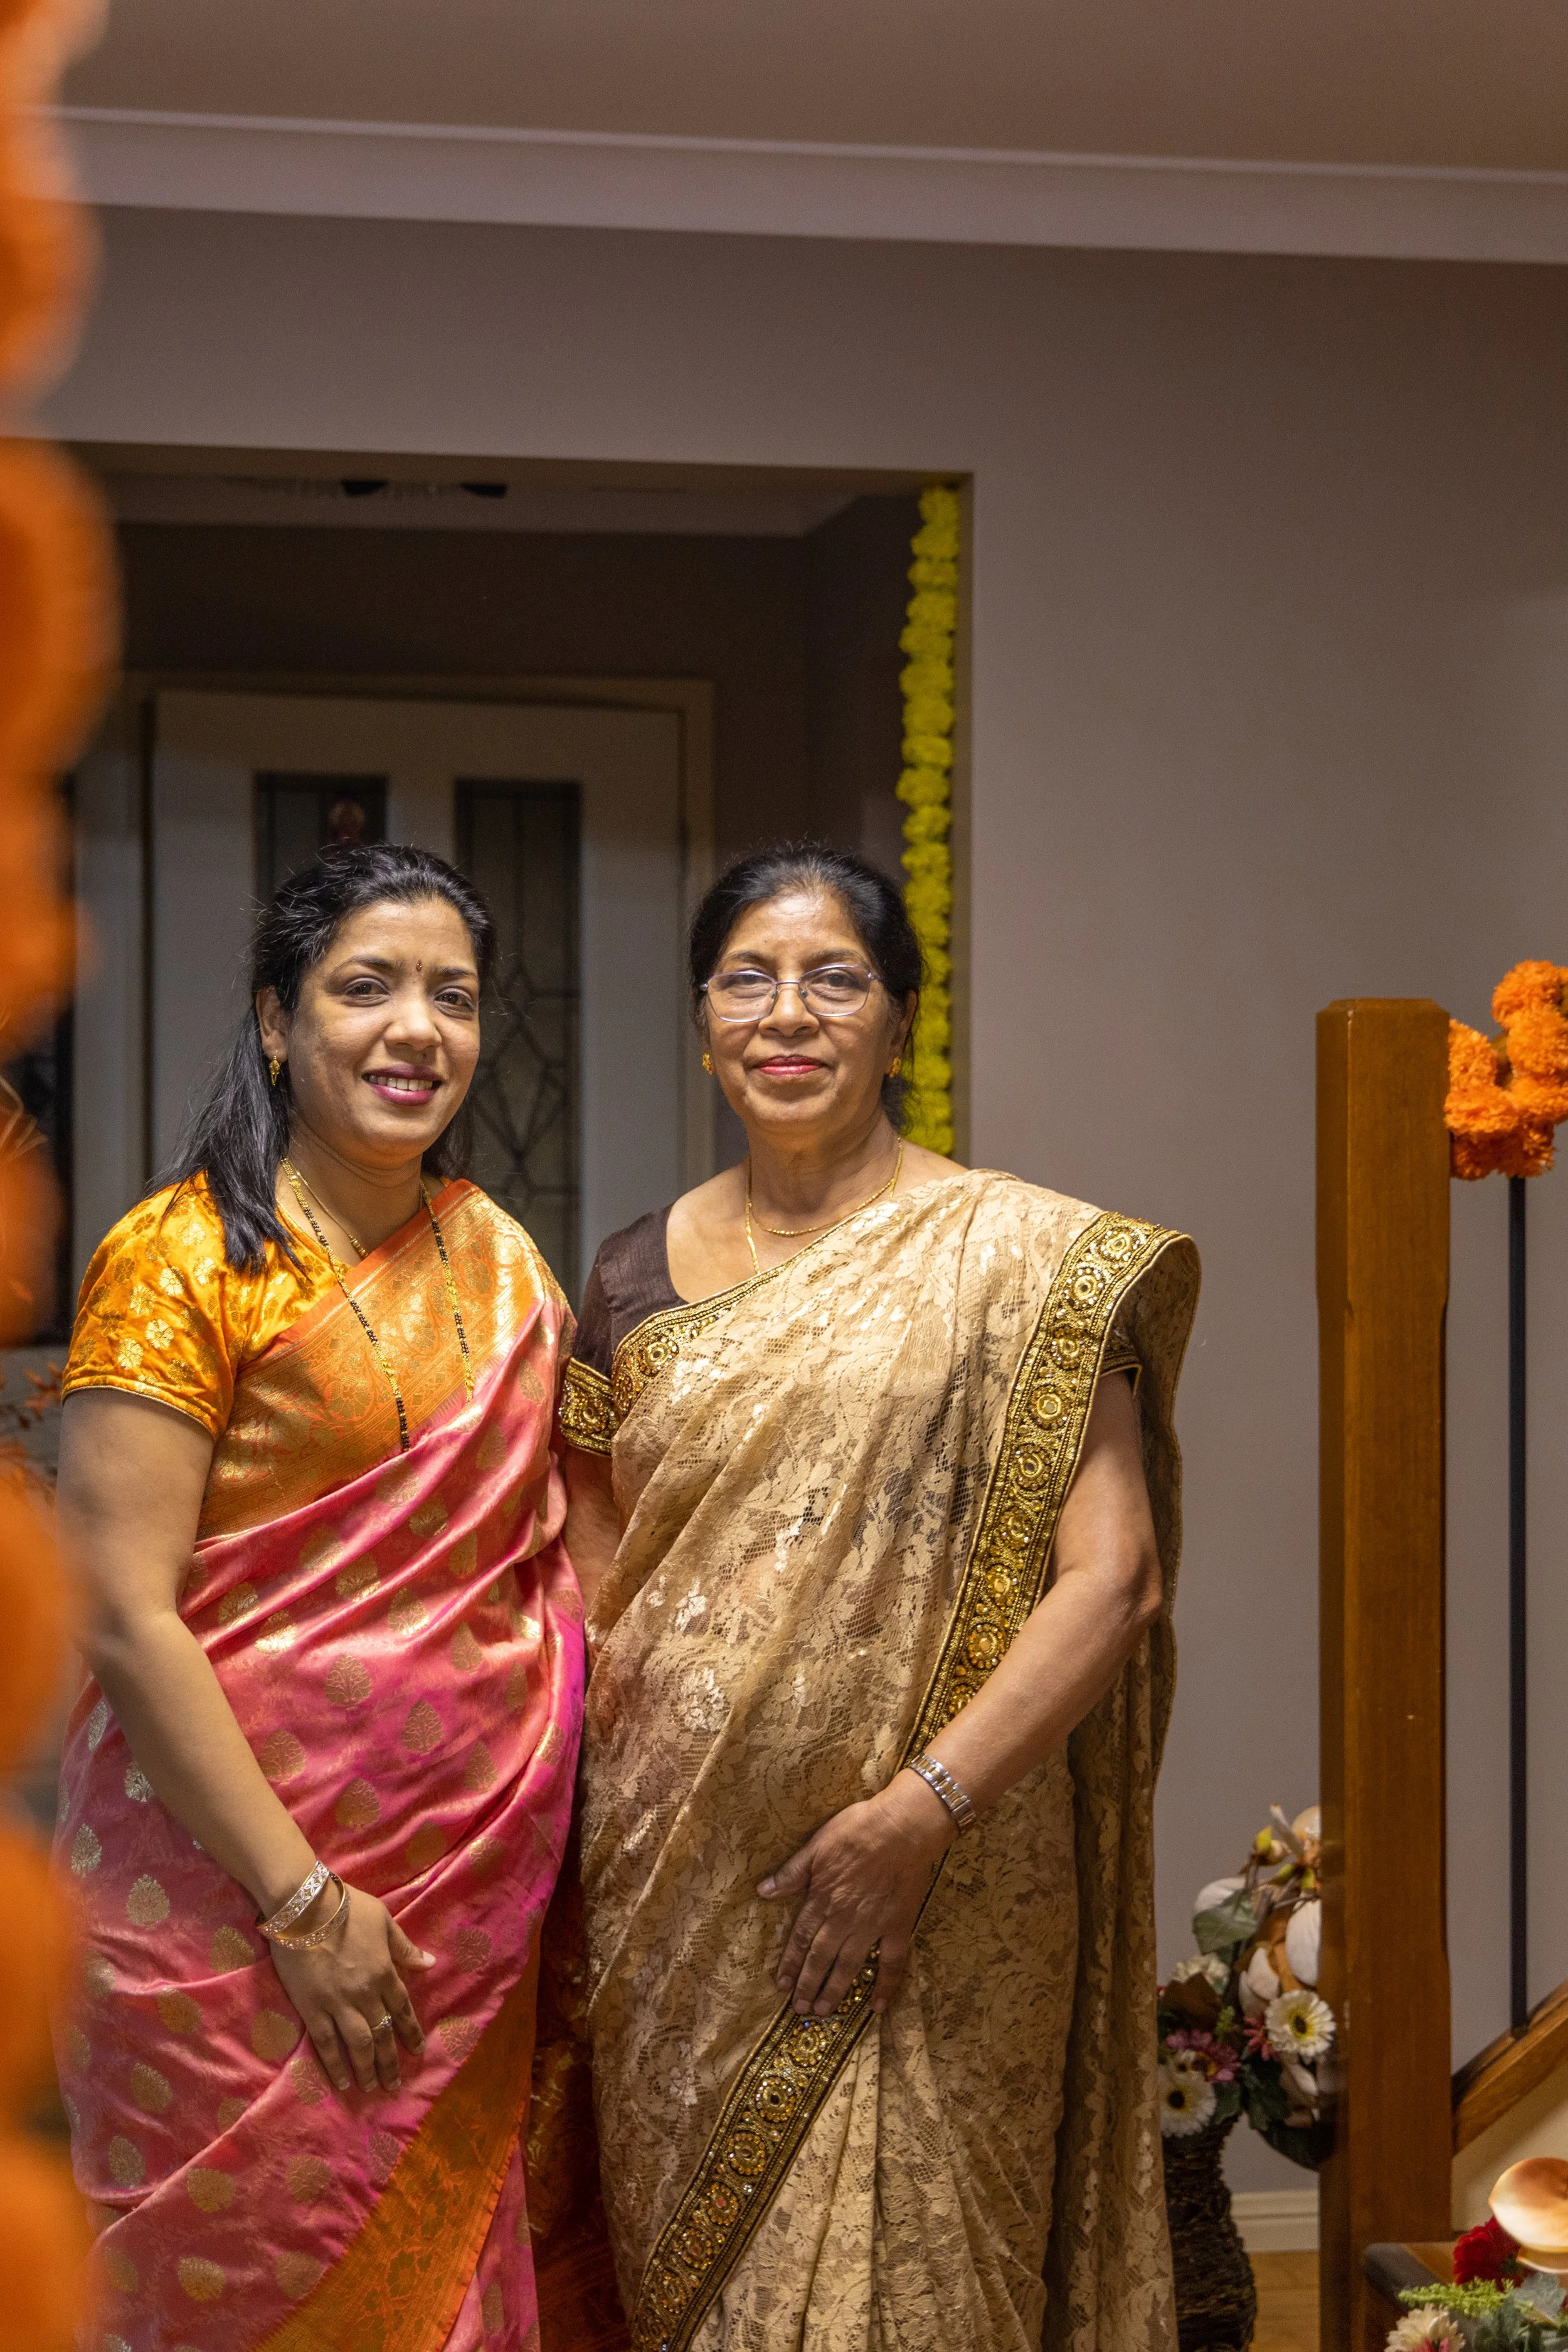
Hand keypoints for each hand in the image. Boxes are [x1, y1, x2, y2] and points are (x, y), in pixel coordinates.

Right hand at [269, 1884, 434, 2095]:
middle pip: (383, 2033)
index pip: (402, 2008)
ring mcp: (338, 2003)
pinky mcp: (312, 2008)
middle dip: (390, 2061)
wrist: (304, 1907)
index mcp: (384, 1972)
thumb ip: (404, 1947)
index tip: (417, 2051)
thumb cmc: (346, 1907)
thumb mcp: (384, 1920)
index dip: (410, 2031)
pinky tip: (341, 2081)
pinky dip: (335, 2064)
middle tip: (395, 2084)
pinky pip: (326, 2043)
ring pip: (358, 2044)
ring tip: (372, 2087)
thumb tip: (430, 1963)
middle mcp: (365, 1993)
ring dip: (367, 2068)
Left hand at [759, 1773, 954, 2018]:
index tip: (781, 1984)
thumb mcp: (817, 1844)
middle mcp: (844, 1918)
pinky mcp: (898, 1926)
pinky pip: (892, 1962)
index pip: (800, 1938)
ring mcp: (872, 1925)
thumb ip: (792, 1872)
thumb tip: (763, 1891)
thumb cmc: (859, 1828)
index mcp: (822, 1898)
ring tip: (824, 2010)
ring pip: (849, 1965)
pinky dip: (885, 1986)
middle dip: (808, 1984)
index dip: (790, 1962)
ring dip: (835, 1989)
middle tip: (800, 2008)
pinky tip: (878, 2006)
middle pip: (821, 1957)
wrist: (903, 1826)